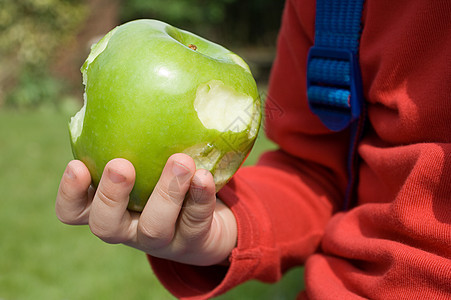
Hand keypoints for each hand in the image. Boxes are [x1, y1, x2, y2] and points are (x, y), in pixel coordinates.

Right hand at [55, 153, 236, 265]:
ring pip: (154, 227)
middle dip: (111, 195)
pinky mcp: (192, 242)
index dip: (70, 193)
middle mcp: (128, 228)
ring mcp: (160, 241)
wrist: (208, 224)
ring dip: (166, 192)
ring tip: (181, 161)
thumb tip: (132, 78)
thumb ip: (134, 136)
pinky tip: (205, 175)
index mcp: (108, 209)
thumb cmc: (165, 180)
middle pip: (106, 224)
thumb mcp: (146, 161)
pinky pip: (195, 222)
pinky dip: (200, 198)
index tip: (76, 165)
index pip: (74, 211)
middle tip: (121, 165)